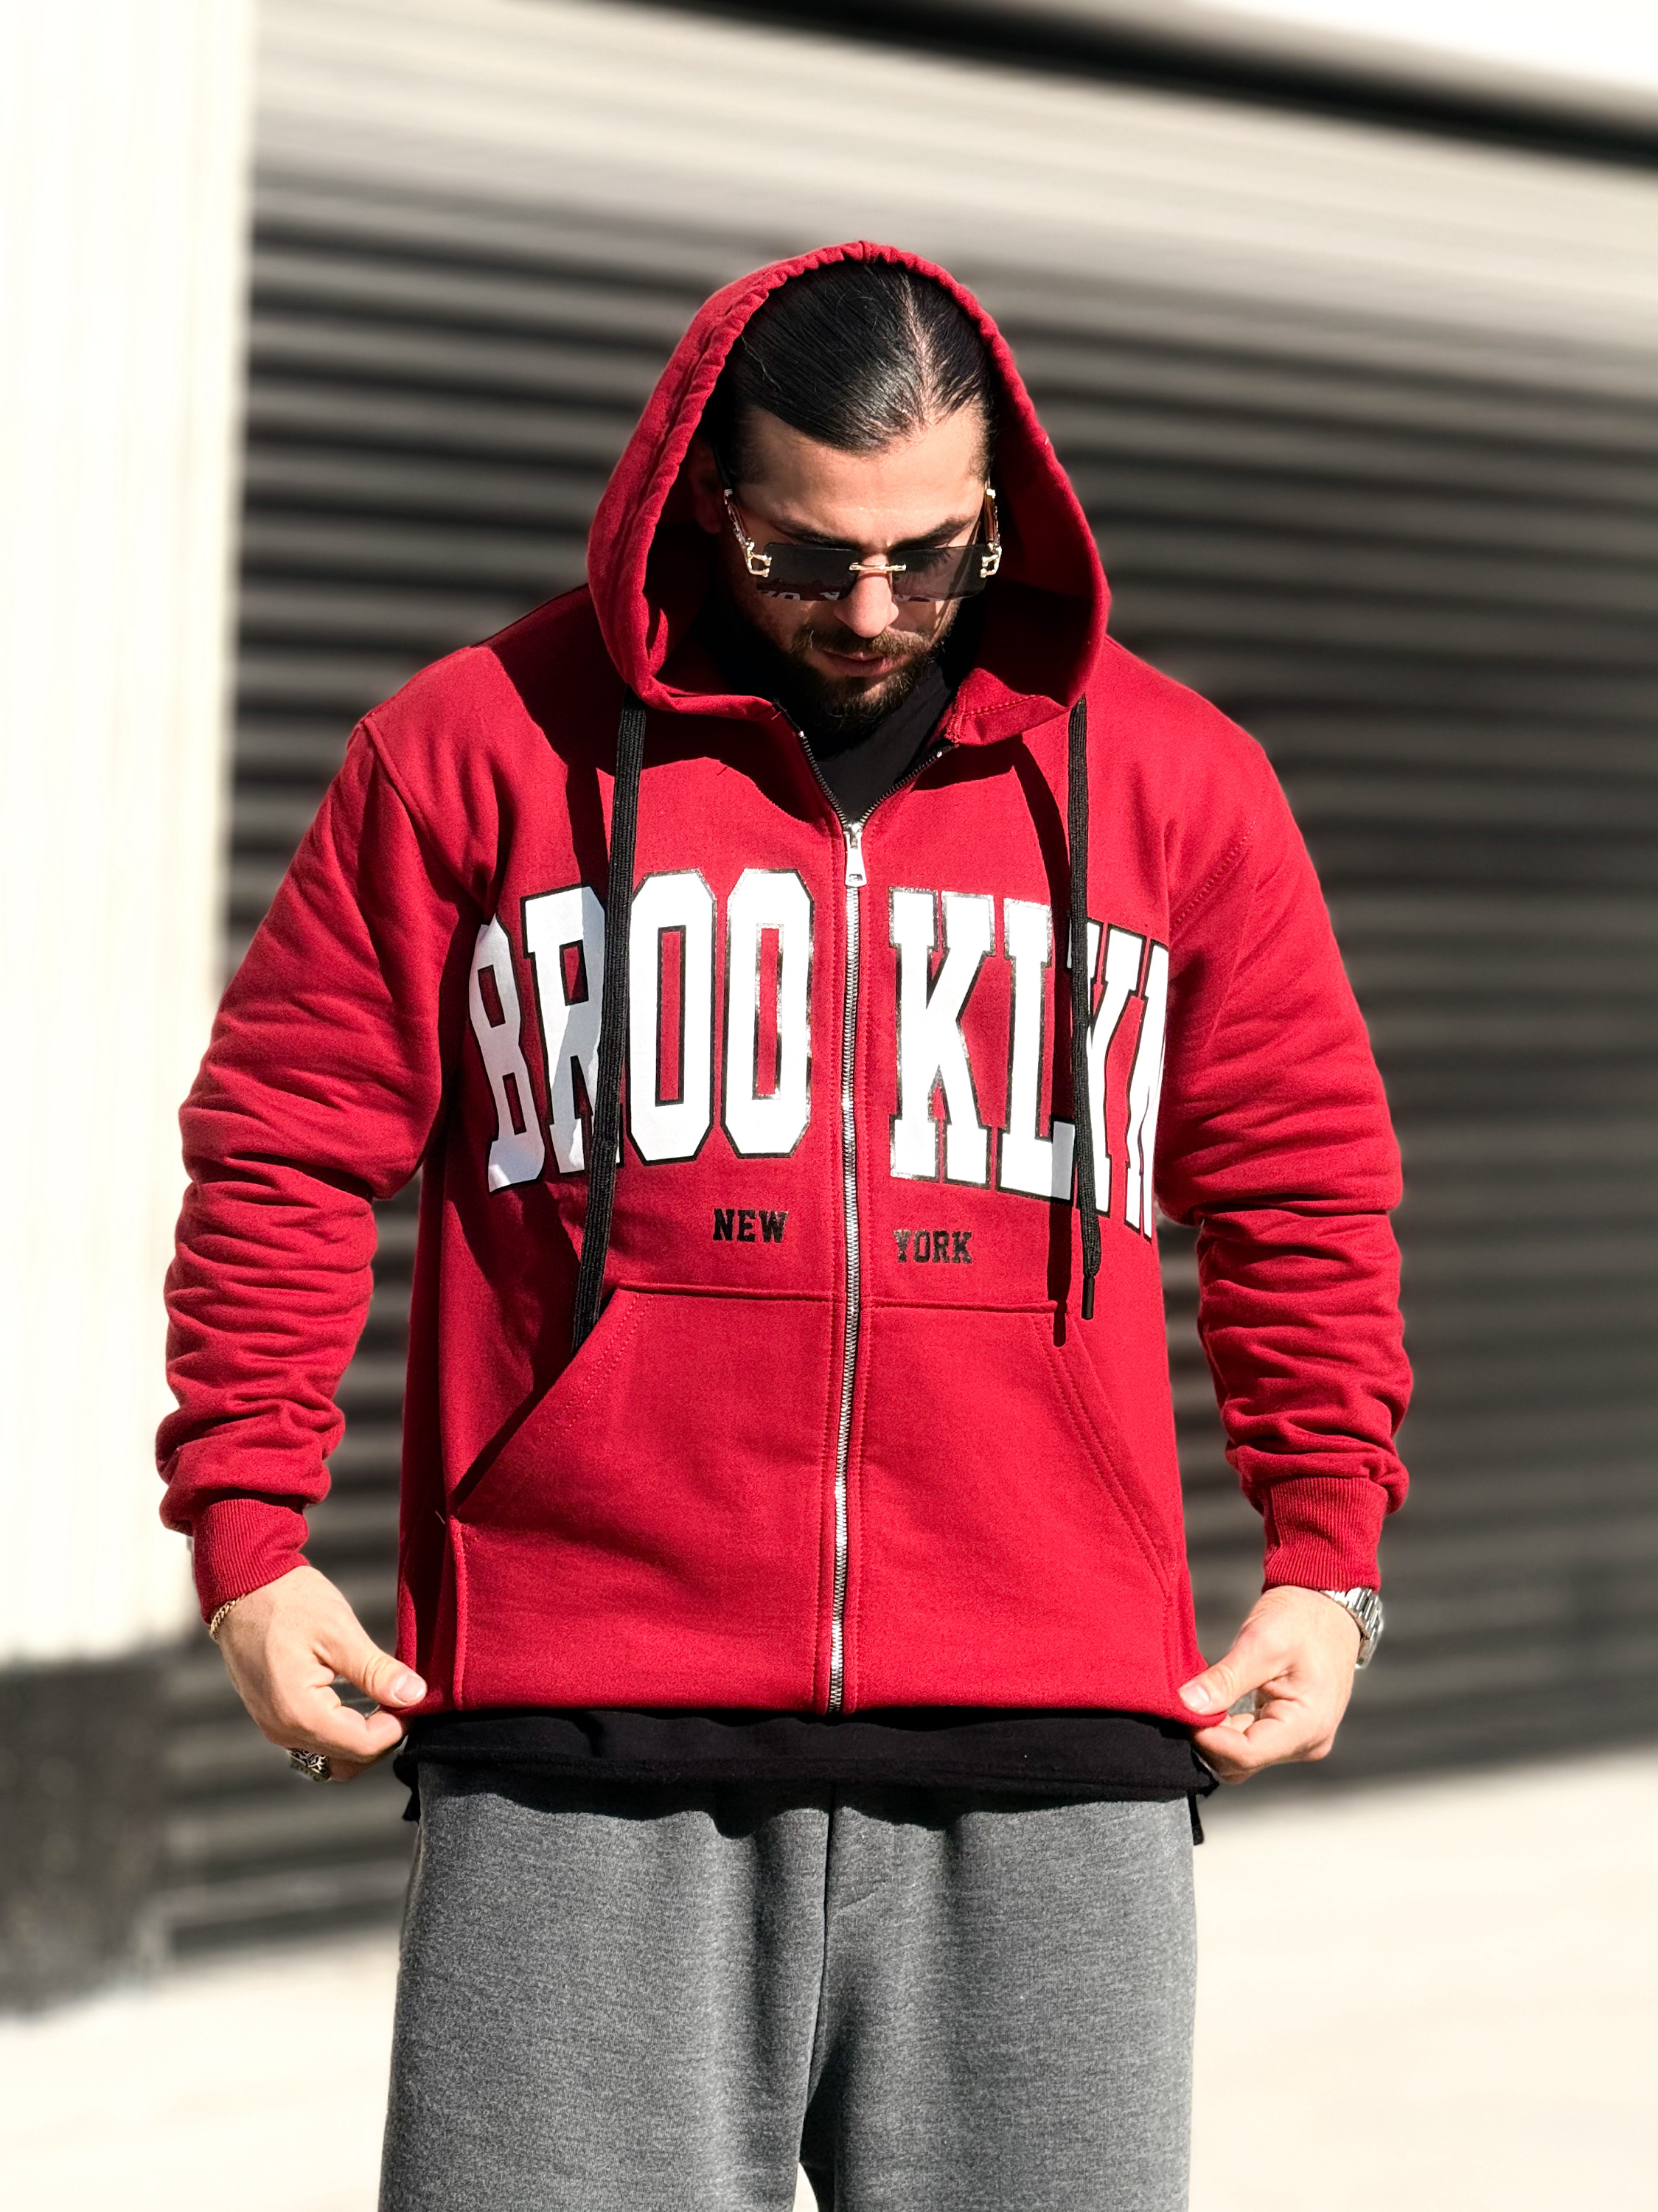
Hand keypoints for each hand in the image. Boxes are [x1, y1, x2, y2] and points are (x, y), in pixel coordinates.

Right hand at [214, 1564, 425, 1781]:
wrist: (243, 1586)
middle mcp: (282, 1730)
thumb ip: (376, 1671)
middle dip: (382, 1738)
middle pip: (347, 1760)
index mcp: (299, 1713)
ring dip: (362, 1738)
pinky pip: (314, 1741)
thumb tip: (414, 1695)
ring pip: (331, 1756)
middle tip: (403, 1701)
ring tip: (385, 1701)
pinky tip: (360, 1702)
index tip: (414, 1699)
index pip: (362, 1746)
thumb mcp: (340, 1632)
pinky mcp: (273, 1716)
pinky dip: (342, 1731)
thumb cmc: (290, 1602)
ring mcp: (274, 1726)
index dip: (397, 1728)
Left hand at [1177, 1585, 1361, 1783]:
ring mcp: (1299, 1739)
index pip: (1245, 1754)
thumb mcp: (1261, 1643)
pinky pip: (1250, 1741)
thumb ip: (1226, 1679)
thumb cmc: (1302, 1620)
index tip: (1182, 1710)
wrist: (1328, 1606)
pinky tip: (1211, 1704)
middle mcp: (1307, 1743)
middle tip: (1183, 1704)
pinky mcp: (1288, 1730)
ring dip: (1215, 1734)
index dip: (1207, 1738)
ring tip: (1196, 1701)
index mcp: (1307, 1726)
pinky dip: (1227, 1728)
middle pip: (1242, 1761)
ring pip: (1243, 1755)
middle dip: (1208, 1738)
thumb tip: (1187, 1704)